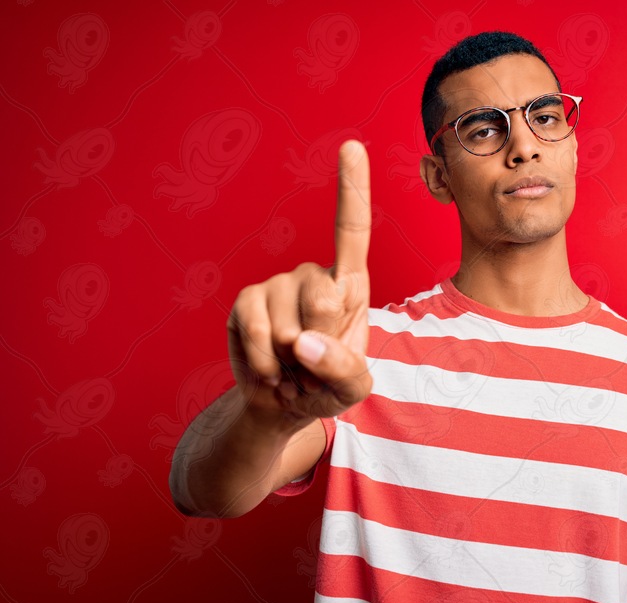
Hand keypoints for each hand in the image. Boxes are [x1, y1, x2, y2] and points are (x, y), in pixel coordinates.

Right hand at [226, 140, 372, 425]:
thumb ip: (343, 367)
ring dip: (290, 360)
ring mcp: (276, 286)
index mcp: (349, 284)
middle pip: (324, 299)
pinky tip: (271, 370)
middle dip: (321, 346)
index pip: (351, 231)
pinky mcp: (246, 303)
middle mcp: (312, 275)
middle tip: (314, 363)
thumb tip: (302, 341)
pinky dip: (265, 360)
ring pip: (289, 322)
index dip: (352, 188)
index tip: (352, 145)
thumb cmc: (326, 387)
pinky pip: (256, 327)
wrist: (282, 406)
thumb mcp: (353, 387)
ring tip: (293, 368)